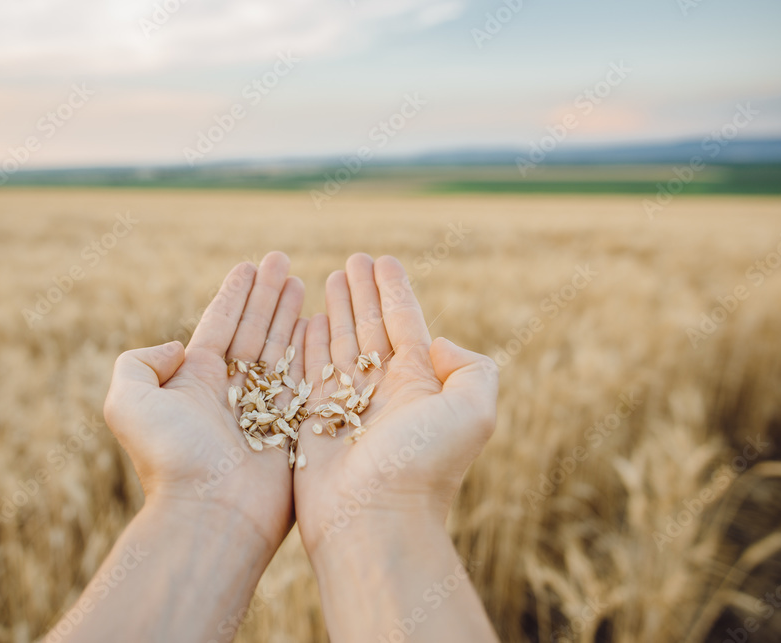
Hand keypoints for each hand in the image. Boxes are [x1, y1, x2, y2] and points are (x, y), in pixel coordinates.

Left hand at [103, 251, 305, 550]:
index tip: (250, 266)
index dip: (235, 294)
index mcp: (196, 382)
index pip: (219, 325)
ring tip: (302, 280)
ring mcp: (265, 412)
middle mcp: (230, 394)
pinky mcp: (293, 430)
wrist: (209, 514)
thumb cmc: (169, 457)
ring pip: (281, 351)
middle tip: (282, 261)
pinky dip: (313, 350)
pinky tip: (321, 322)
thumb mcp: (127, 400)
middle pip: (253, 331)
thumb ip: (139, 362)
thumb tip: (176, 347)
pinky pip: (306, 381)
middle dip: (267, 296)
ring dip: (290, 314)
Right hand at [294, 253, 498, 553]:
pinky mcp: (313, 420)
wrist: (373, 521)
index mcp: (420, 384)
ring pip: (340, 344)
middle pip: (371, 328)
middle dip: (363, 293)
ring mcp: (347, 405)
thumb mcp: (473, 412)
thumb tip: (440, 345)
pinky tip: (307, 319)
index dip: (394, 291)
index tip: (383, 261)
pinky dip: (307, 343)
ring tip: (329, 277)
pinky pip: (309, 370)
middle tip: (353, 260)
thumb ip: (471, 368)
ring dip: (337, 310)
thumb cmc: (423, 466)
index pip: (405, 324)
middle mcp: (384, 391)